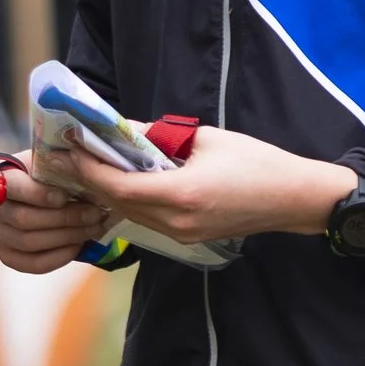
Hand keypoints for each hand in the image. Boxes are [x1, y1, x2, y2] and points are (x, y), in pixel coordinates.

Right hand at [0, 167, 113, 272]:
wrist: (58, 197)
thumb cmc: (58, 176)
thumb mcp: (58, 163)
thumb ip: (62, 163)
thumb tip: (79, 160)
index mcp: (2, 176)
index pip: (10, 186)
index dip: (37, 194)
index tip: (65, 196)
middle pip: (23, 219)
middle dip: (64, 218)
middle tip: (95, 214)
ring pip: (29, 242)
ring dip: (67, 236)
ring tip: (93, 228)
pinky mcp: (9, 255)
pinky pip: (32, 263)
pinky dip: (58, 257)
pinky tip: (77, 246)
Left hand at [38, 125, 357, 245]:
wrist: (294, 198)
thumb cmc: (257, 163)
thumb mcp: (206, 138)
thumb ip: (159, 136)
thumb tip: (122, 129)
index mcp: (181, 195)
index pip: (117, 187)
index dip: (88, 168)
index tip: (70, 145)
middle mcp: (176, 222)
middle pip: (117, 203)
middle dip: (90, 178)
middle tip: (69, 152)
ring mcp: (182, 234)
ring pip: (129, 214)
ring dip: (107, 190)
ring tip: (89, 162)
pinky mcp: (188, 237)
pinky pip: (147, 219)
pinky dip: (129, 199)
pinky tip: (122, 179)